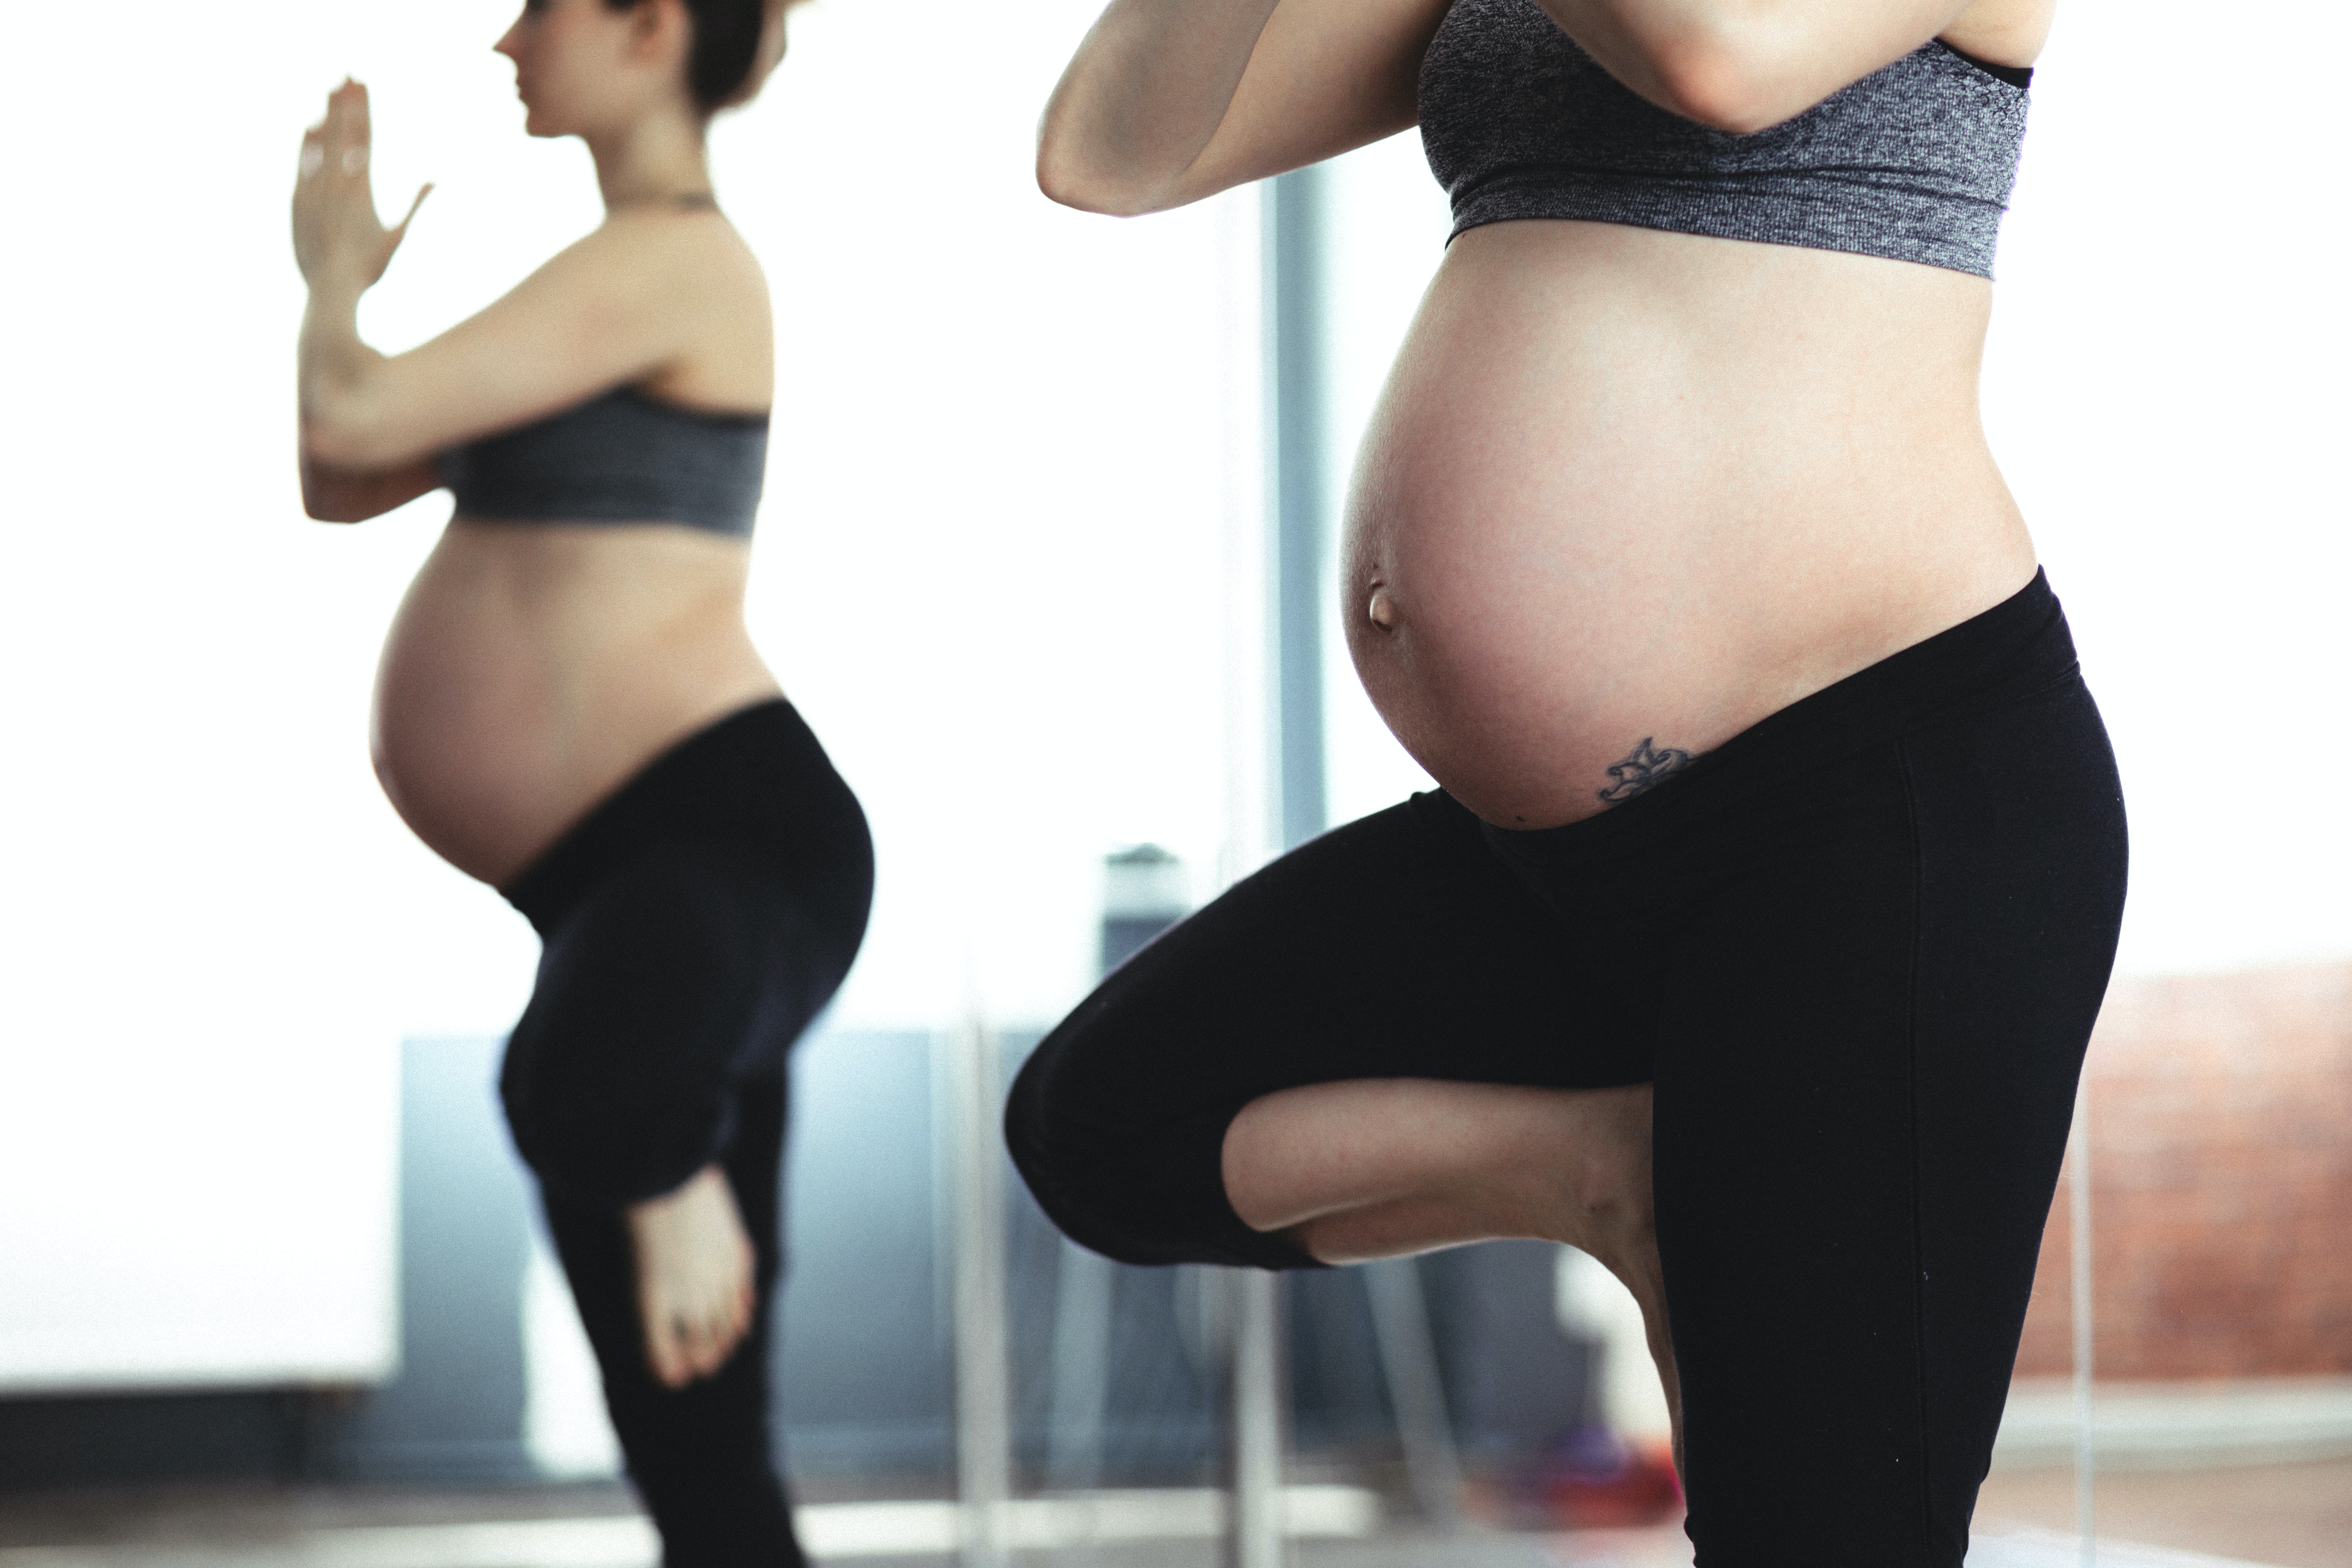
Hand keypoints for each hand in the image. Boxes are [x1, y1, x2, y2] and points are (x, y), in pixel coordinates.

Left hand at [293, 79, 430, 292]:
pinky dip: (308, 142)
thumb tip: (434, 179)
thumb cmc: (368, 268)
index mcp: (362, 189)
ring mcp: (314, 190)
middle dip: (345, 101)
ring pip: (320, 142)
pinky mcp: (298, 200)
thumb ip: (416, 205)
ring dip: (328, 114)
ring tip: (332, 90)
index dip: (363, 108)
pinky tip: (310, 125)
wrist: (330, 288)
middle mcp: (336, 183)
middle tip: (347, 73)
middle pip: (341, 132)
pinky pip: (303, 162)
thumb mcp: (397, 237)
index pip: (363, 137)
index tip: (363, 83)